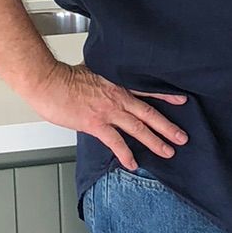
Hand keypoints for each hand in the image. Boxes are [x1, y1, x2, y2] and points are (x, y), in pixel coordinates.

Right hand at [29, 60, 187, 170]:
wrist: (48, 82)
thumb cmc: (64, 76)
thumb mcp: (92, 68)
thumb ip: (104, 75)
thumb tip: (107, 76)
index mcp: (118, 84)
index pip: (148, 90)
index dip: (166, 96)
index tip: (182, 101)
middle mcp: (117, 98)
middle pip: (149, 113)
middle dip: (168, 127)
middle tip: (182, 137)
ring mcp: (108, 111)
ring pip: (139, 128)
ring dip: (155, 141)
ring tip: (168, 151)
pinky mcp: (96, 124)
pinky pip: (116, 142)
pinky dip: (126, 154)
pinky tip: (133, 164)